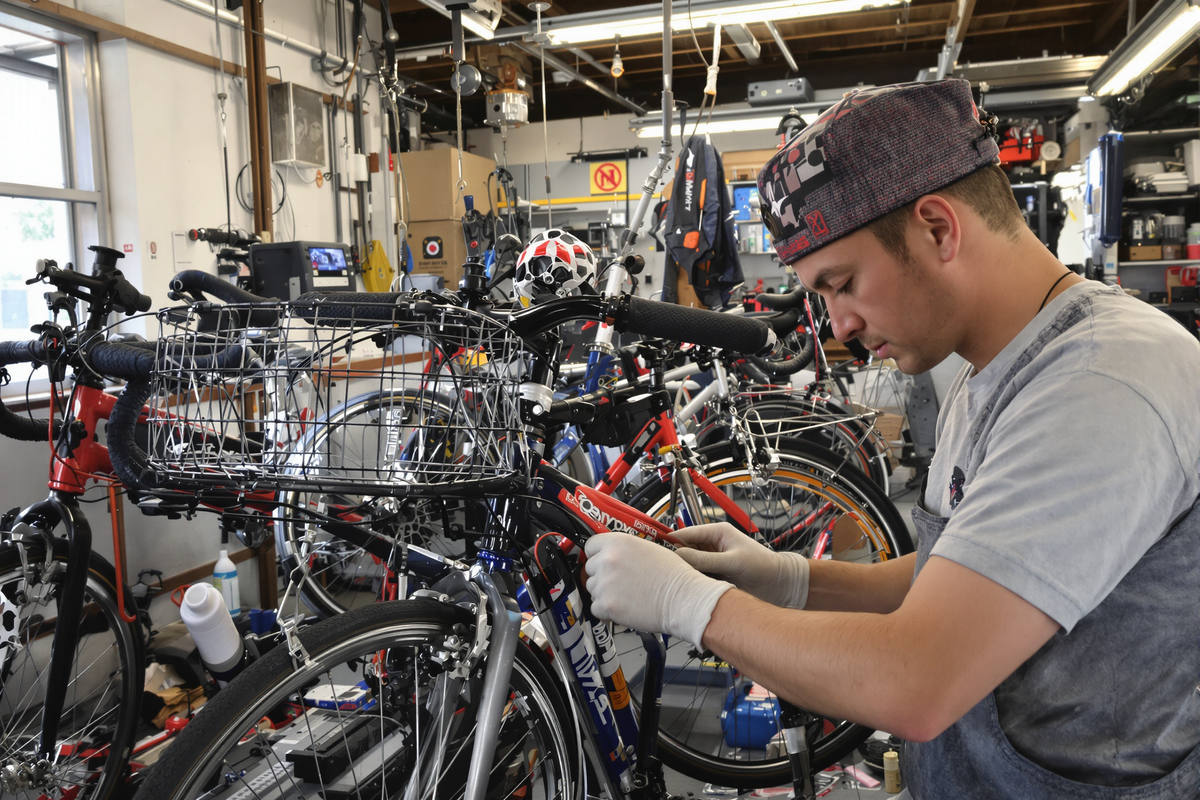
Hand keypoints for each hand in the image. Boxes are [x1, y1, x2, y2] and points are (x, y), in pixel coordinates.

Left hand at [583, 533, 732, 646]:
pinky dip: (606, 612)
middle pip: (590, 568)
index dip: (597, 555)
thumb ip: (626, 550)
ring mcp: (605, 583)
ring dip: (604, 594)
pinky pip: (595, 609)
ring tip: (625, 596)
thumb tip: (615, 556)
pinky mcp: (607, 605)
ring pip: (592, 589)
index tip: (601, 562)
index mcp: (618, 542)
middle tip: (619, 583)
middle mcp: (607, 560)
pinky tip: (623, 608)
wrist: (683, 599)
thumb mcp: (649, 548)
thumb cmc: (674, 576)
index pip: (590, 546)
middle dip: (602, 576)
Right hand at [673, 522, 809, 608]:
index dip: (670, 544)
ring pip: (688, 565)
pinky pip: (696, 577)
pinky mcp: (713, 575)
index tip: (656, 554)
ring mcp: (711, 561)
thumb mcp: (733, 561)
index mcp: (716, 533)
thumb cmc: (763, 566)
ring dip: (683, 574)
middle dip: (674, 561)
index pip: (684, 534)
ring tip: (674, 583)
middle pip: (683, 551)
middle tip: (662, 572)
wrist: (780, 585)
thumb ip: (706, 559)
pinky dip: (691, 583)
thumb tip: (680, 556)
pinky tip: (686, 591)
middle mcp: (711, 545)